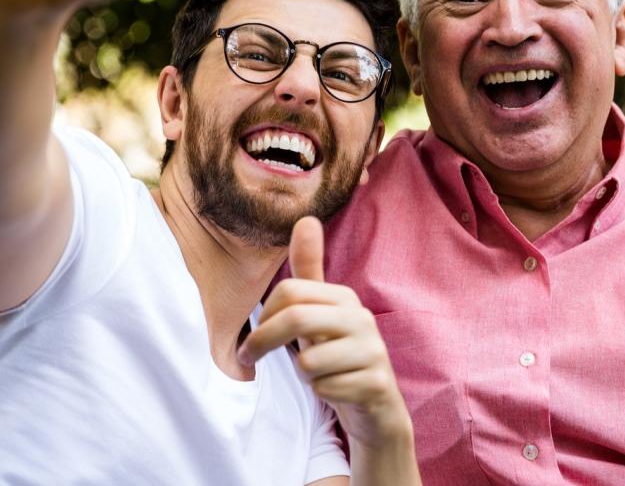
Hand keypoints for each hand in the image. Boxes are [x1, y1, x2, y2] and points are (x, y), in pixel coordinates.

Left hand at [239, 217, 413, 448]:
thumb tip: (306, 218)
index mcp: (344, 298)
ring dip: (303, 376)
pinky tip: (337, 390)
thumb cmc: (338, 355)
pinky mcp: (376, 384)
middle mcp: (362, 319)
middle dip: (263, 342)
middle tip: (247, 360)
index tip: (251, 340)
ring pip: (309, 363)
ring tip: (319, 374)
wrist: (377, 406)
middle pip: (296, 319)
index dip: (262, 317)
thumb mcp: (320, 313)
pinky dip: (322, 394)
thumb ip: (309, 270)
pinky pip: (325, 389)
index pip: (289, 292)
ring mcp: (373, 351)